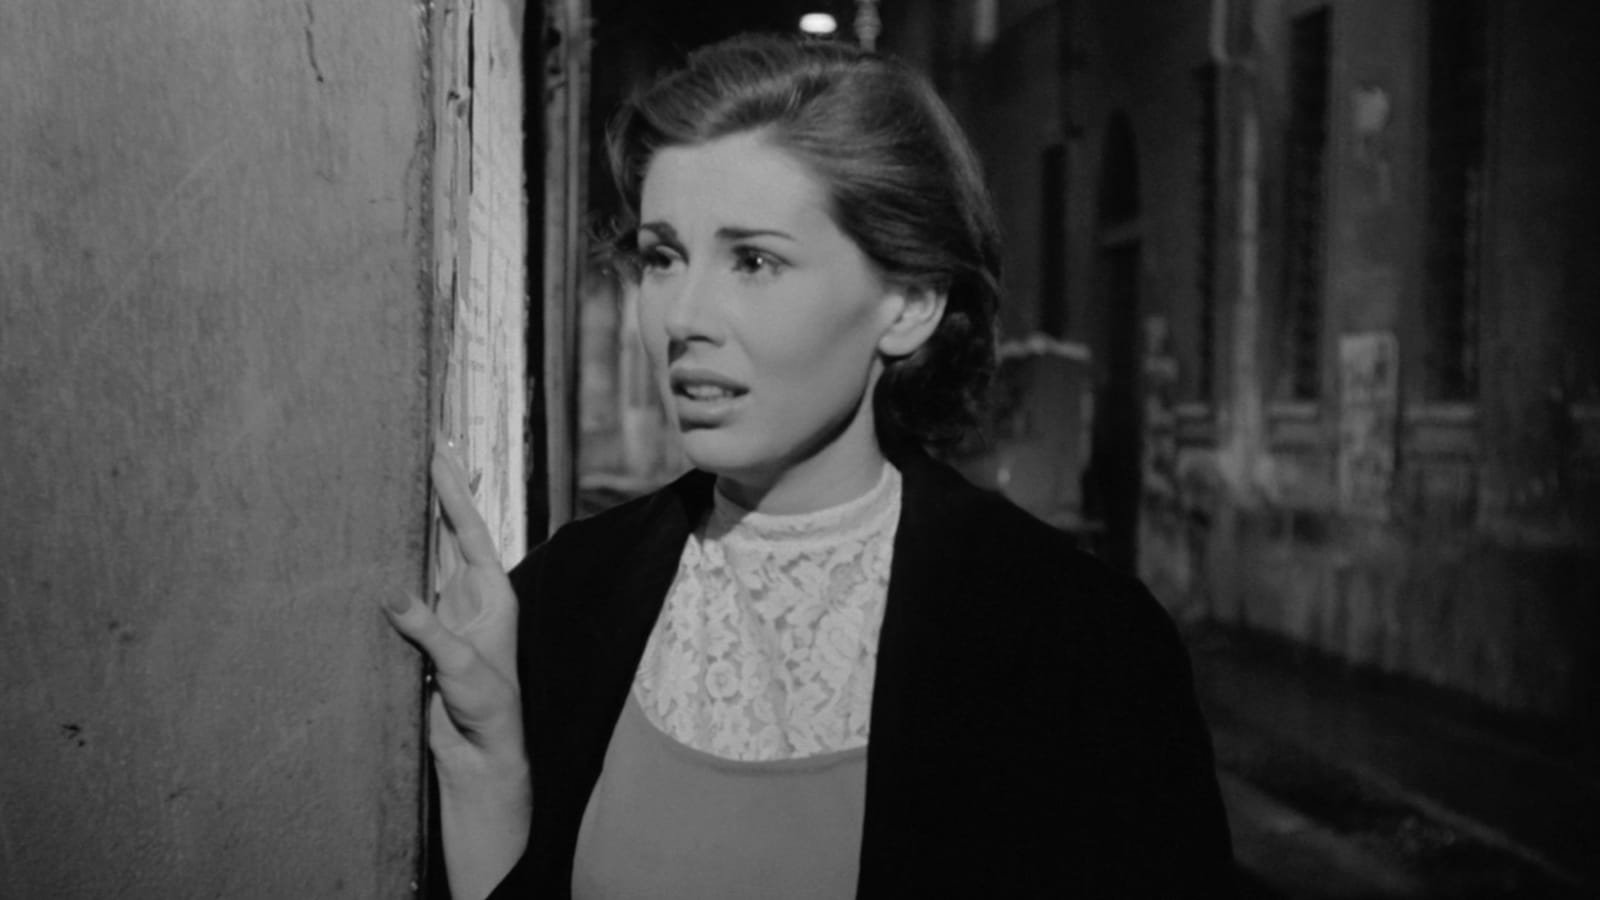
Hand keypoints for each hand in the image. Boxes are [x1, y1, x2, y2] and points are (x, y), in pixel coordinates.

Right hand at [384, 441, 523, 781]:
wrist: (477, 754)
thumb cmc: (487, 710)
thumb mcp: (461, 666)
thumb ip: (427, 629)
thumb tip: (390, 590)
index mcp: (491, 593)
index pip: (470, 531)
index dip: (454, 493)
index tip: (440, 456)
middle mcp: (467, 594)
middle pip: (449, 531)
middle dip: (435, 492)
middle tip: (420, 447)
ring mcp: (442, 611)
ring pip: (424, 555)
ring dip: (410, 521)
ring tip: (393, 480)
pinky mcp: (418, 633)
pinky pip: (400, 589)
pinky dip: (388, 564)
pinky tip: (371, 541)